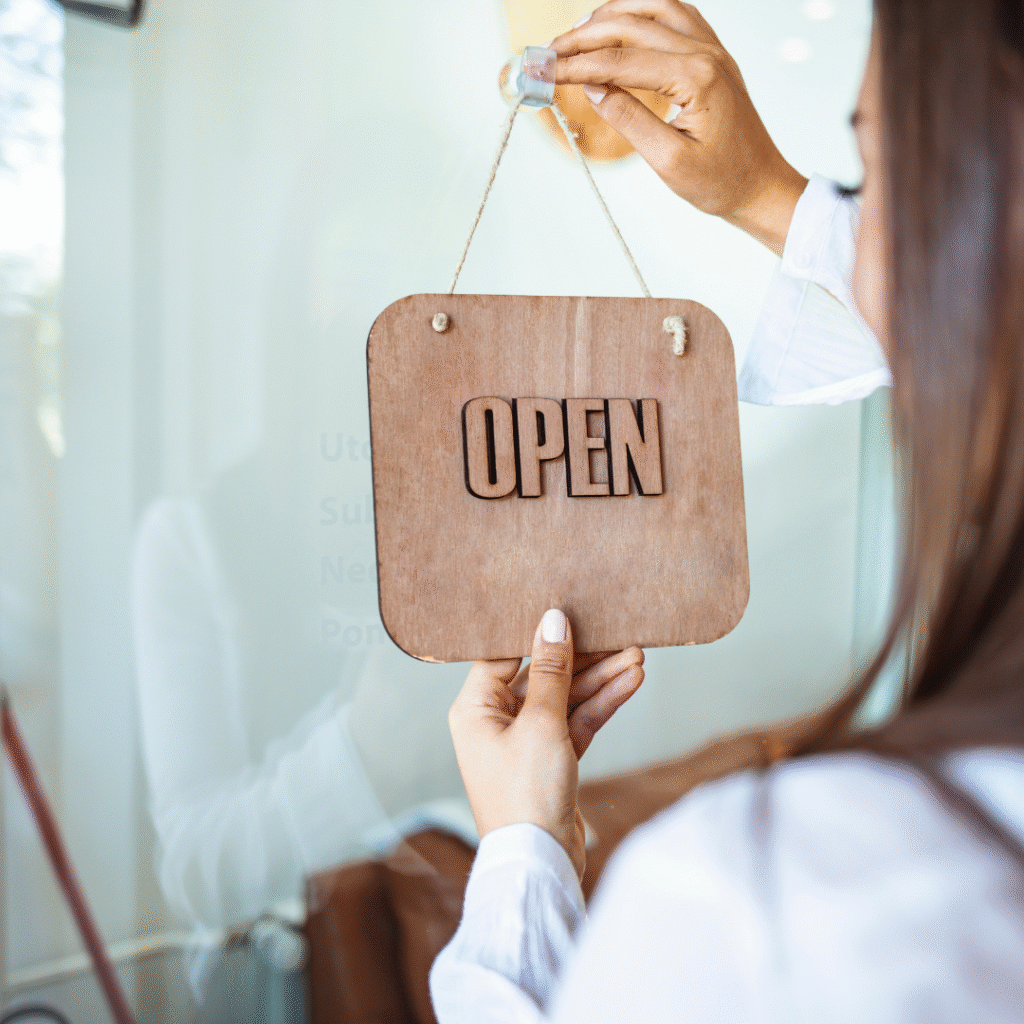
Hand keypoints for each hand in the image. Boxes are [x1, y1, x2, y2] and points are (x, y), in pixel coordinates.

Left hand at [447, 610, 643, 878]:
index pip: (503, 655)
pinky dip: (601, 705)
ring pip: (565, 698)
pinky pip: (577, 722)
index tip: (565, 610)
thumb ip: (550, 669)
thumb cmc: (526, 794)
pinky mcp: (551, 759)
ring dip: (600, 679)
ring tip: (636, 656)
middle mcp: (495, 721)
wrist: (542, 861)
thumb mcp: (540, 721)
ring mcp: (525, 741)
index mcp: (474, 708)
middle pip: (540, 675)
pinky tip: (630, 683)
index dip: (535, 633)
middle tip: (615, 633)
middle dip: (582, 657)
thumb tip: (552, 621)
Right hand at [551, 1, 807, 255]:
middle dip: (585, 37)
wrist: (761, 187)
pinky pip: (676, 16)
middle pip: (633, 25)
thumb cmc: (720, 182)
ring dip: (613, 15)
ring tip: (577, 33)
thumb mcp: (668, 161)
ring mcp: (713, 50)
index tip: (543, 70)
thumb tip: (593, 88)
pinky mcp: (714, 56)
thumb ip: (629, 119)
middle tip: (548, 51)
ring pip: (655, 8)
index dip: (577, 65)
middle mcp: (706, 53)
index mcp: (696, 78)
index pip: (621, 62)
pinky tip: (621, 22)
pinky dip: (643, 12)